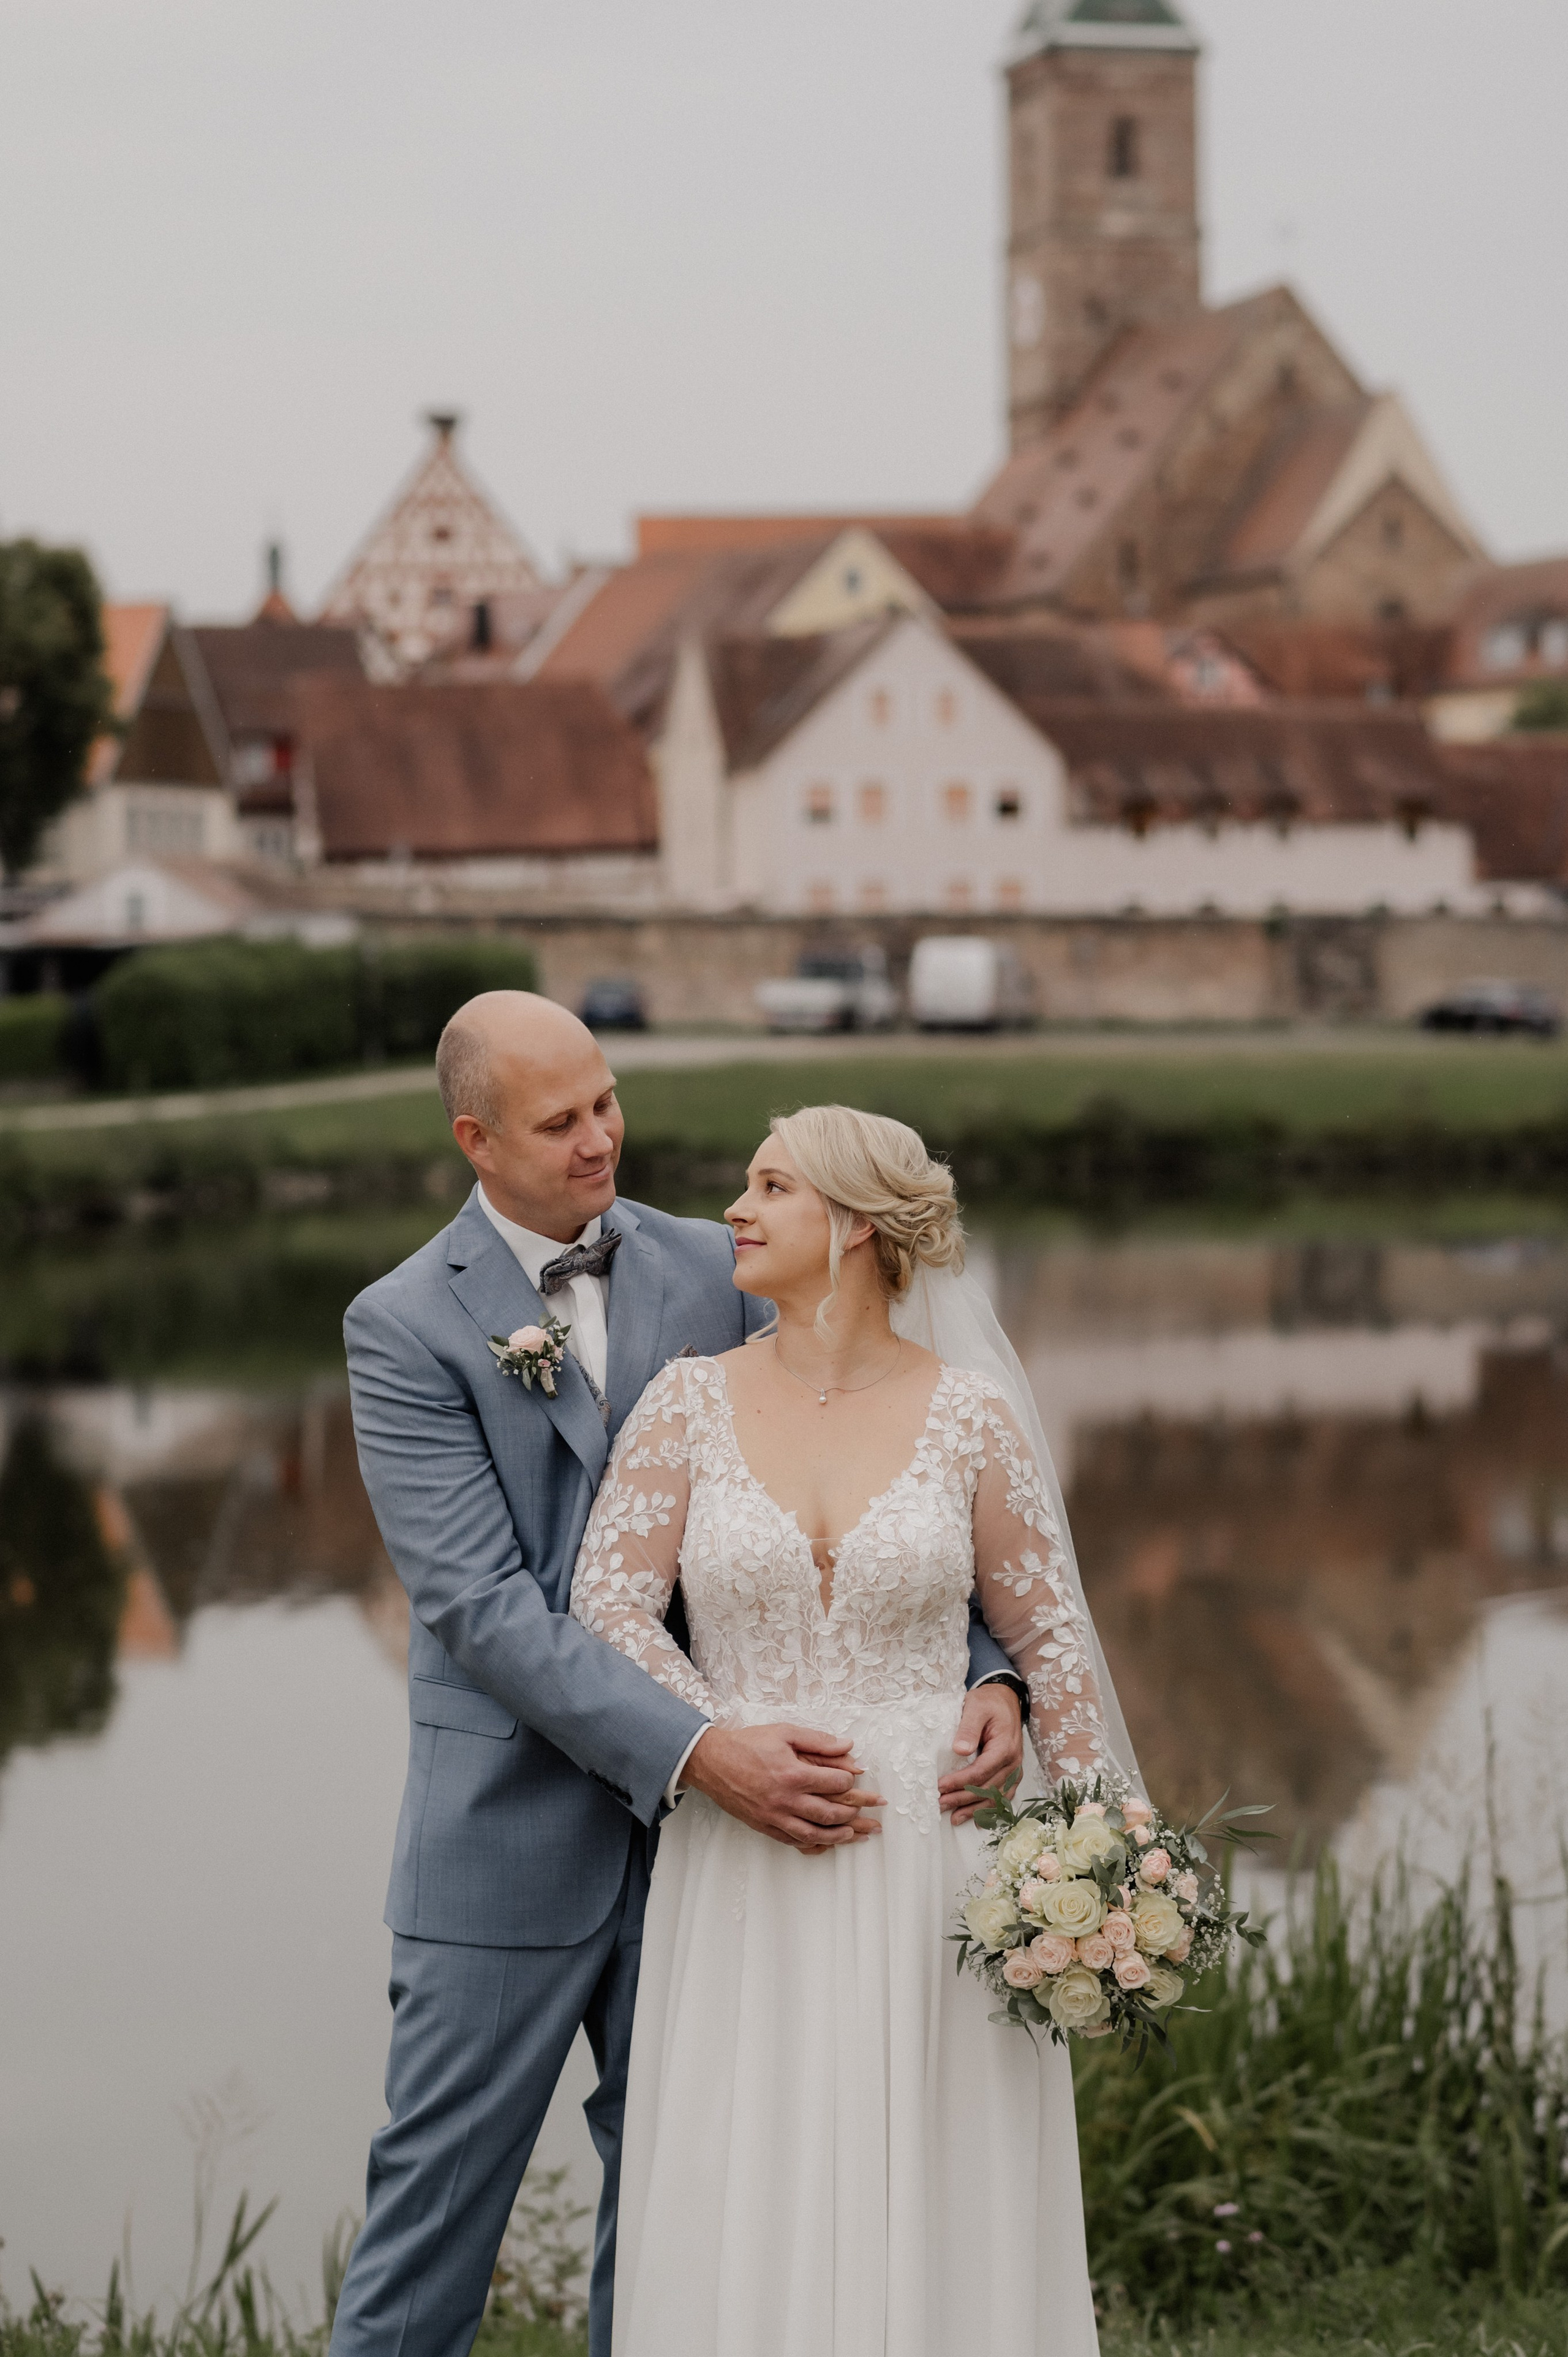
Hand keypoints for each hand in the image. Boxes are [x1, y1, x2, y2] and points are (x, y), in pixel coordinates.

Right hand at [681, 1724, 884, 1850]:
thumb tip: (848, 1745)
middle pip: (829, 1814)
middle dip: (854, 1814)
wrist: (712, 1761)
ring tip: (855, 1836)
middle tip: (869, 1813)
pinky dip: (812, 1845)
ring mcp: (774, 1817)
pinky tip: (824, 1844)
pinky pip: (792, 1841)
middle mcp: (786, 1800)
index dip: (849, 1781)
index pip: (834, 1784)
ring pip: (813, 1834)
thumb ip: (818, 1740)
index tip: (855, 1779)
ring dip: (838, 1836)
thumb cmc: (748, 1744)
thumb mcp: (784, 1732)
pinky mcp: (763, 1826)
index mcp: (793, 1774)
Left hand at [938, 1683, 1023, 1825]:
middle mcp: (1013, 1762)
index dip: (960, 1782)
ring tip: (953, 1818)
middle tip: (939, 1804)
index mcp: (1005, 1747)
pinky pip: (1002, 1796)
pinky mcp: (1012, 1774)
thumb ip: (968, 1727)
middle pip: (987, 1788)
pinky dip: (989, 1809)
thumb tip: (959, 1750)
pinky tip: (976, 1819)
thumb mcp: (976, 1707)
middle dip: (962, 1799)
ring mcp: (1015, 1771)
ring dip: (974, 1809)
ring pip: (996, 1797)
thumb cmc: (989, 1703)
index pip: (981, 1771)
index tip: (940, 1786)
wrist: (1006, 1701)